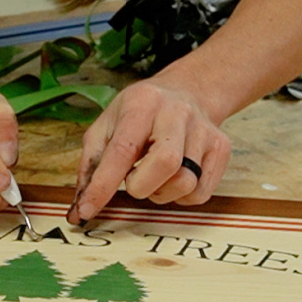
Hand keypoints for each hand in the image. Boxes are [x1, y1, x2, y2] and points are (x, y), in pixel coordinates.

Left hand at [68, 77, 230, 224]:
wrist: (186, 91)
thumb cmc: (140, 113)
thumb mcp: (107, 126)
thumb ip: (90, 167)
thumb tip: (79, 210)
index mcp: (142, 104)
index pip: (122, 150)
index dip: (103, 185)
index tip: (88, 210)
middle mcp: (177, 114)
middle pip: (165, 164)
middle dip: (141, 186)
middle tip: (134, 180)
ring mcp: (204, 130)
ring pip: (184, 183)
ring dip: (161, 192)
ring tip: (154, 176)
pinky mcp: (221, 147)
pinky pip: (200, 193)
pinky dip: (180, 196)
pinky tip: (173, 177)